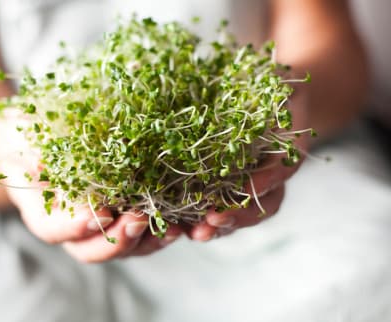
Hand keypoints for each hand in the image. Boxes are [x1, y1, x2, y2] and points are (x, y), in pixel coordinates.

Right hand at [1, 157, 182, 262]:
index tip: (95, 214)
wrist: (49, 142)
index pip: (53, 230)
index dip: (74, 227)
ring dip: (147, 241)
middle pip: (94, 250)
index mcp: (45, 214)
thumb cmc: (33, 141)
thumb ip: (30, 156)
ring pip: (124, 249)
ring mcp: (103, 227)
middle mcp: (75, 229)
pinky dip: (164, 230)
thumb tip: (41, 165)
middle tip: (135, 220)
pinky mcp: (127, 218)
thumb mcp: (24, 142)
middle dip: (117, 238)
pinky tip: (183, 222)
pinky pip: (145, 234)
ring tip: (167, 227)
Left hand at [188, 96, 309, 240]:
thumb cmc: (273, 89)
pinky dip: (200, 221)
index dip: (266, 182)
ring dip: (219, 227)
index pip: (281, 172)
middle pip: (262, 205)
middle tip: (214, 220)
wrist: (266, 103)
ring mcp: (247, 187)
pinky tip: (181, 227)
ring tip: (197, 234)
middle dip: (239, 216)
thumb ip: (280, 86)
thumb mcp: (280, 82)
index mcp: (286, 152)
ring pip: (240, 215)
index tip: (248, 187)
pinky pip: (216, 209)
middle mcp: (269, 176)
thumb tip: (276, 77)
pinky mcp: (225, 189)